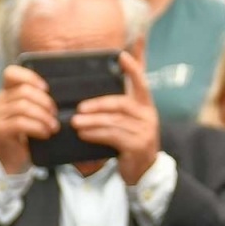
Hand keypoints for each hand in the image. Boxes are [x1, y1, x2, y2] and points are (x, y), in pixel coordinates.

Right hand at [0, 64, 58, 174]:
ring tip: (53, 126)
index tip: (46, 88)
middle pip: (23, 91)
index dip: (30, 77)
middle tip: (55, 113)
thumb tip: (61, 92)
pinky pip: (20, 123)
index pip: (11, 73)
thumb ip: (38, 99)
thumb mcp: (32, 111)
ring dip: (43, 116)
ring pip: (23, 107)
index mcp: (7, 91)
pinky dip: (37, 127)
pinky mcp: (0, 129)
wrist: (14, 157)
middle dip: (44, 102)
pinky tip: (45, 133)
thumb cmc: (28, 131)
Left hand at [70, 51, 159, 184]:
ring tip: (75, 122)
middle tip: (79, 108)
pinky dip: (96, 134)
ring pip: (114, 121)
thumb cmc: (130, 140)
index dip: (133, 67)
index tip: (121, 55)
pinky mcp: (138, 145)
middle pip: (121, 103)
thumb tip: (106, 83)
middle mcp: (149, 115)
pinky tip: (84, 134)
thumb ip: (118, 104)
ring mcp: (145, 131)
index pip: (141, 81)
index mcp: (146, 104)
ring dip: (92, 121)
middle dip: (98, 104)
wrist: (142, 170)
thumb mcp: (128, 120)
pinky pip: (113, 136)